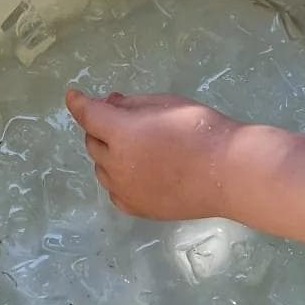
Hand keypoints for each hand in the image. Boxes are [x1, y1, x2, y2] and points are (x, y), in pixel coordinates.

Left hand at [65, 88, 237, 220]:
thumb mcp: (167, 104)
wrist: (230, 173)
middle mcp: (115, 164)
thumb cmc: (202, 130)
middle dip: (101, 127)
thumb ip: (132, 104)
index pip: (88, 115)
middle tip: (121, 118)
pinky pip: (115, 190)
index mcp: (121, 133)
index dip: (78, 103)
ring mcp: (125, 189)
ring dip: (108, 153)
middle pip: (93, 142)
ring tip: (135, 146)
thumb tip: (110, 104)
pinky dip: (117, 177)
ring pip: (101, 167)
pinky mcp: (138, 208)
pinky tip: (135, 172)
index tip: (73, 96)